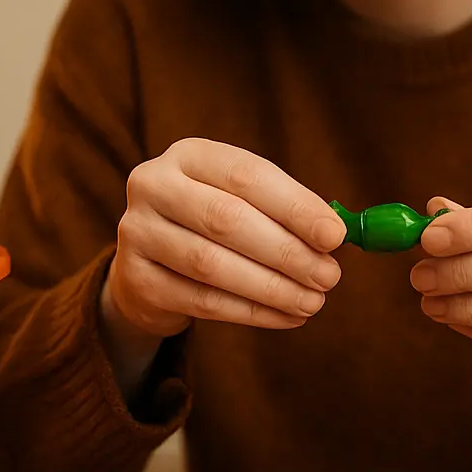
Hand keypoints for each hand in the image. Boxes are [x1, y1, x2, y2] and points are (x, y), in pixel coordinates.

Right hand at [100, 138, 344, 386]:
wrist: (149, 265)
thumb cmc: (210, 227)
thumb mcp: (241, 203)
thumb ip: (283, 213)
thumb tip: (335, 236)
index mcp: (187, 155)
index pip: (246, 176)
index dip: (295, 207)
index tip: (335, 236)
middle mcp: (153, 185)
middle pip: (226, 220)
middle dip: (286, 252)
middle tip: (328, 277)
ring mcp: (137, 232)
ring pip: (212, 265)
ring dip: (271, 288)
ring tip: (312, 302)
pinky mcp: (137, 280)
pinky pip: (202, 301)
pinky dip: (250, 312)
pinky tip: (285, 317)